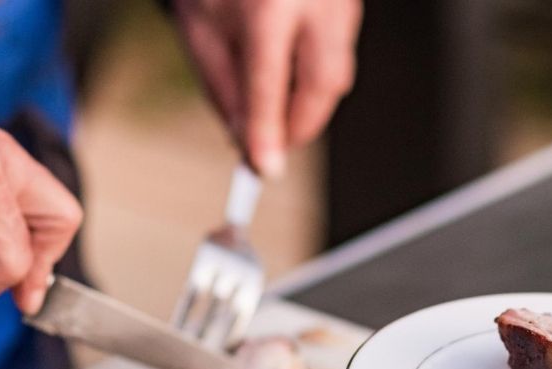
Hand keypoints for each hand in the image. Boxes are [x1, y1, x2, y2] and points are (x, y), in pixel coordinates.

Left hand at [172, 0, 361, 177]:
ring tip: (277, 108)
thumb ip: (223, 88)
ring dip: (308, 103)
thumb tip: (245, 141)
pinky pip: (339, 54)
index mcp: (267, 2)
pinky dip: (315, 78)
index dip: (266, 132)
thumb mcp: (202, 29)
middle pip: (322, 83)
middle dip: (300, 124)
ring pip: (337, 72)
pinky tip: (292, 76)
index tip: (263, 168)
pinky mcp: (349, 3)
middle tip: (274, 144)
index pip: (268, 82)